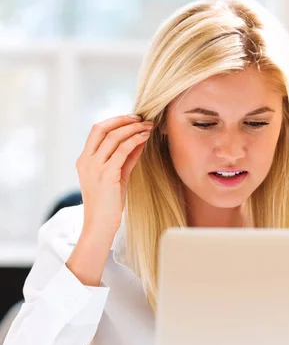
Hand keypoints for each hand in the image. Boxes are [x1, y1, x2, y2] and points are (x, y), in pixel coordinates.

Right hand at [75, 114, 153, 236]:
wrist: (100, 226)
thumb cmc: (108, 205)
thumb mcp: (116, 178)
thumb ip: (125, 160)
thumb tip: (139, 141)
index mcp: (84, 160)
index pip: (96, 131)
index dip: (114, 121)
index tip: (132, 119)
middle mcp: (87, 161)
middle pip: (102, 128)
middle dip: (123, 120)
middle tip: (141, 118)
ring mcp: (95, 167)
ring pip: (114, 137)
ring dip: (133, 129)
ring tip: (148, 127)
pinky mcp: (107, 175)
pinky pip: (122, 151)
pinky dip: (135, 141)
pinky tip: (145, 138)